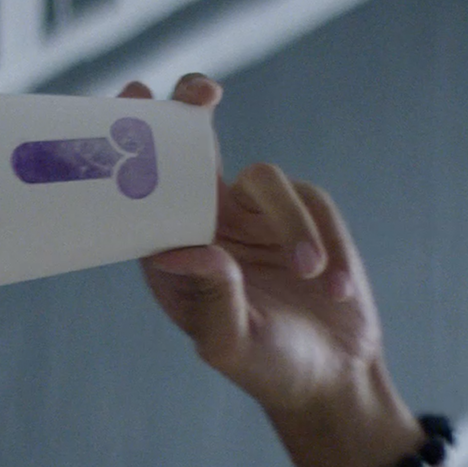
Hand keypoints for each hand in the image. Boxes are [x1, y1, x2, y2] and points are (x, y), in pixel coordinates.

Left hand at [122, 76, 410, 466]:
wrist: (330, 375)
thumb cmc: (265, 366)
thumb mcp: (231, 344)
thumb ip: (214, 298)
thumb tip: (187, 251)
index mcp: (168, 251)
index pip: (139, 190)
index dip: (131, 144)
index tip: (131, 98)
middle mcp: (203, 224)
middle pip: (190, 148)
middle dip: (190, 111)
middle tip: (201, 92)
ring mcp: (252, 214)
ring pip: (266, 178)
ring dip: (292, 223)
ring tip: (311, 275)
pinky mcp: (302, 213)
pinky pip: (312, 201)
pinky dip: (327, 240)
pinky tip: (336, 289)